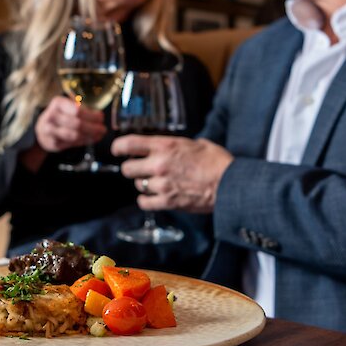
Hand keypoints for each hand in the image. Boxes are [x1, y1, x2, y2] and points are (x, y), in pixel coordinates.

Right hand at [34, 95, 106, 153]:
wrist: (42, 129)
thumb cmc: (59, 116)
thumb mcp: (66, 106)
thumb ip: (81, 108)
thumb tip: (98, 115)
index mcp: (58, 103)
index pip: (78, 110)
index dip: (92, 115)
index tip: (101, 117)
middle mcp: (51, 116)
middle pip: (77, 123)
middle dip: (93, 127)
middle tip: (103, 129)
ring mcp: (50, 131)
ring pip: (75, 135)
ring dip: (90, 136)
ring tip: (99, 135)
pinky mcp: (53, 143)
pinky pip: (72, 143)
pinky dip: (84, 142)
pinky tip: (90, 139)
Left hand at [111, 135, 232, 213]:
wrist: (229, 184)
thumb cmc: (217, 162)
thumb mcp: (197, 143)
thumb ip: (177, 145)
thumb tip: (169, 147)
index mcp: (165, 146)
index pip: (129, 144)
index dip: (118, 147)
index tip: (117, 150)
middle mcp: (159, 164)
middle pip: (127, 168)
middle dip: (131, 168)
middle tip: (139, 169)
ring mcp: (162, 184)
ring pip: (137, 185)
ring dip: (143, 184)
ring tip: (156, 182)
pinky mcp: (167, 201)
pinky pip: (144, 202)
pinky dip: (146, 200)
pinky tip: (153, 197)